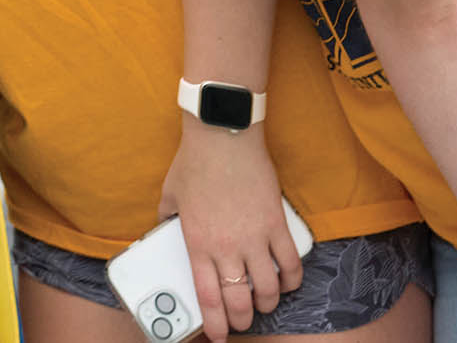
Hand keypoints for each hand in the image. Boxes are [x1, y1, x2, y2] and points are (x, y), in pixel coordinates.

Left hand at [157, 128, 301, 340]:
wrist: (222, 134)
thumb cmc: (194, 161)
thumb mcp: (170, 194)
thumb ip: (167, 217)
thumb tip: (164, 227)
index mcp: (197, 243)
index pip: (208, 297)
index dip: (215, 324)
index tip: (218, 336)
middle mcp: (226, 246)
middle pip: (239, 300)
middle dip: (242, 320)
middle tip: (243, 322)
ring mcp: (254, 237)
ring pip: (268, 288)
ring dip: (267, 302)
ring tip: (264, 302)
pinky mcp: (276, 223)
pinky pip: (290, 263)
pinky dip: (292, 279)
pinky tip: (288, 282)